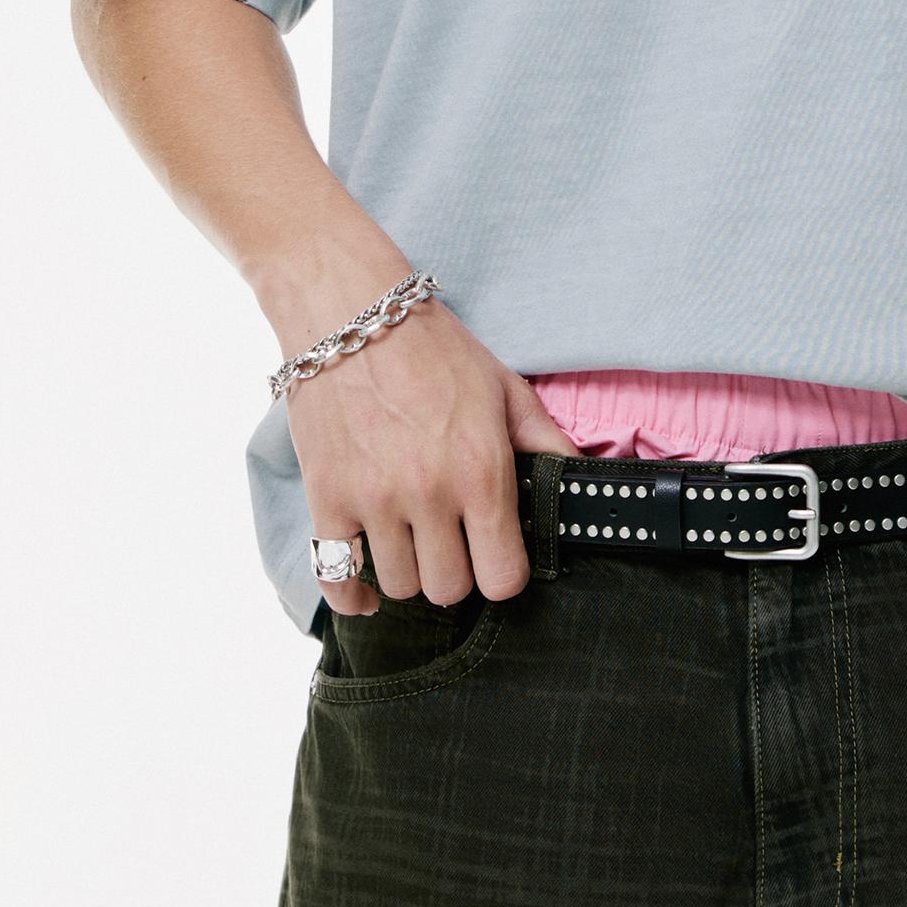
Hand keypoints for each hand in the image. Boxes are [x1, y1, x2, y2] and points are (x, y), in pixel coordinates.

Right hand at [286, 295, 579, 618]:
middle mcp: (429, 493)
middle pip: (450, 589)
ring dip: (409, 572)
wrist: (350, 313)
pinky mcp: (326, 498)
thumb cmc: (433, 349)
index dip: (505, 574)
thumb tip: (580, 477)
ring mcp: (373, 500)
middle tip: (453, 544)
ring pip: (399, 586)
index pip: (503, 576)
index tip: (498, 558)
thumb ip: (545, 442)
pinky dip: (352, 592)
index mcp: (481, 470)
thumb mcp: (504, 389)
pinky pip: (335, 577)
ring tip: (413, 541)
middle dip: (457, 572)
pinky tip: (367, 588)